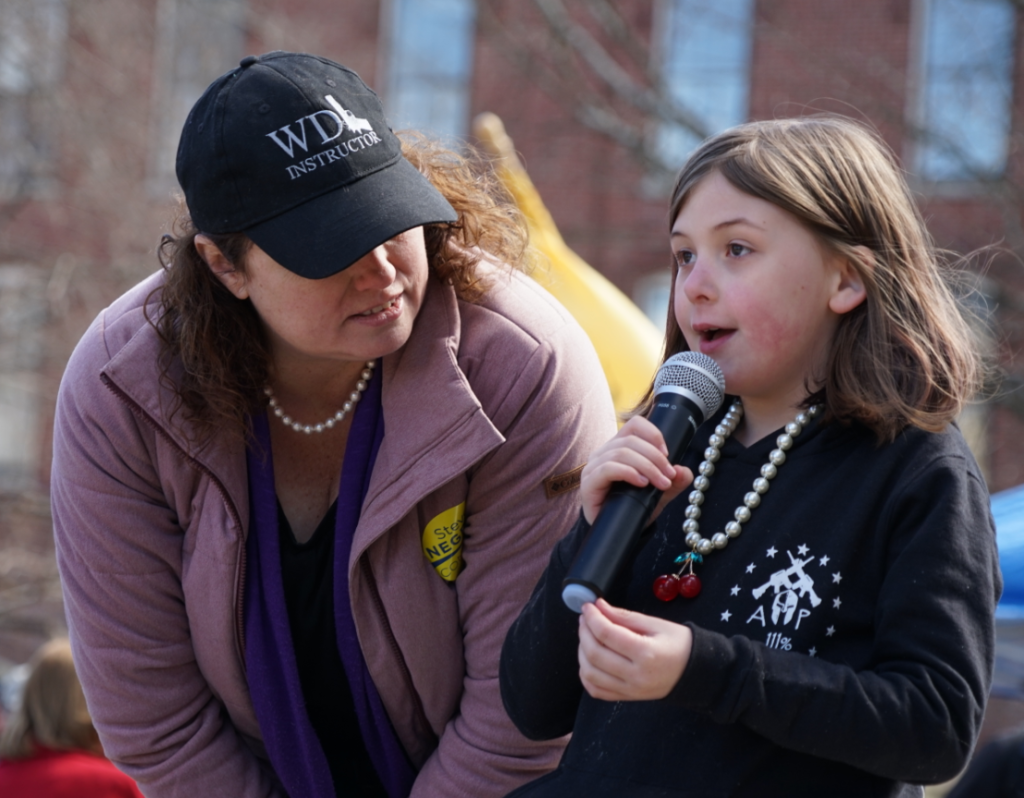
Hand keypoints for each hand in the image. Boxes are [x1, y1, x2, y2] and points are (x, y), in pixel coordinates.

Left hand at [577, 598, 692, 700]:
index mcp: (645, 653)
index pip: (607, 634)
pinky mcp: (627, 697)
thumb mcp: (656, 624)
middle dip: (584, 632)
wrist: (696, 672)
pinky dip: (586, 673)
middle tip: (585, 618)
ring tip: (587, 636)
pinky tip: (590, 658)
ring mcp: (630, 690)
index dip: (592, 618)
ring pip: (589, 674)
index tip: (587, 606)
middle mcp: (635, 675)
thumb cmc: (680, 644)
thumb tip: (598, 606)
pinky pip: (596, 690)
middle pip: (594, 654)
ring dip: (582, 652)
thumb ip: (624, 616)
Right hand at [580, 416, 692, 524]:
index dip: (653, 434)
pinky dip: (628, 473)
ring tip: (660, 483)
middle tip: (669, 476)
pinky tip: (641, 483)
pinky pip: (608, 468)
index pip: (634, 425)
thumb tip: (683, 471)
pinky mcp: (589, 483)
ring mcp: (593, 467)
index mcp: (619, 446)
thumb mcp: (661, 493)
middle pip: (631, 440)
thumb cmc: (633, 507)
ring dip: (647, 467)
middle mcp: (603, 452)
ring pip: (621, 452)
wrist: (616, 531)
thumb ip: (675, 481)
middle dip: (655, 457)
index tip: (668, 454)